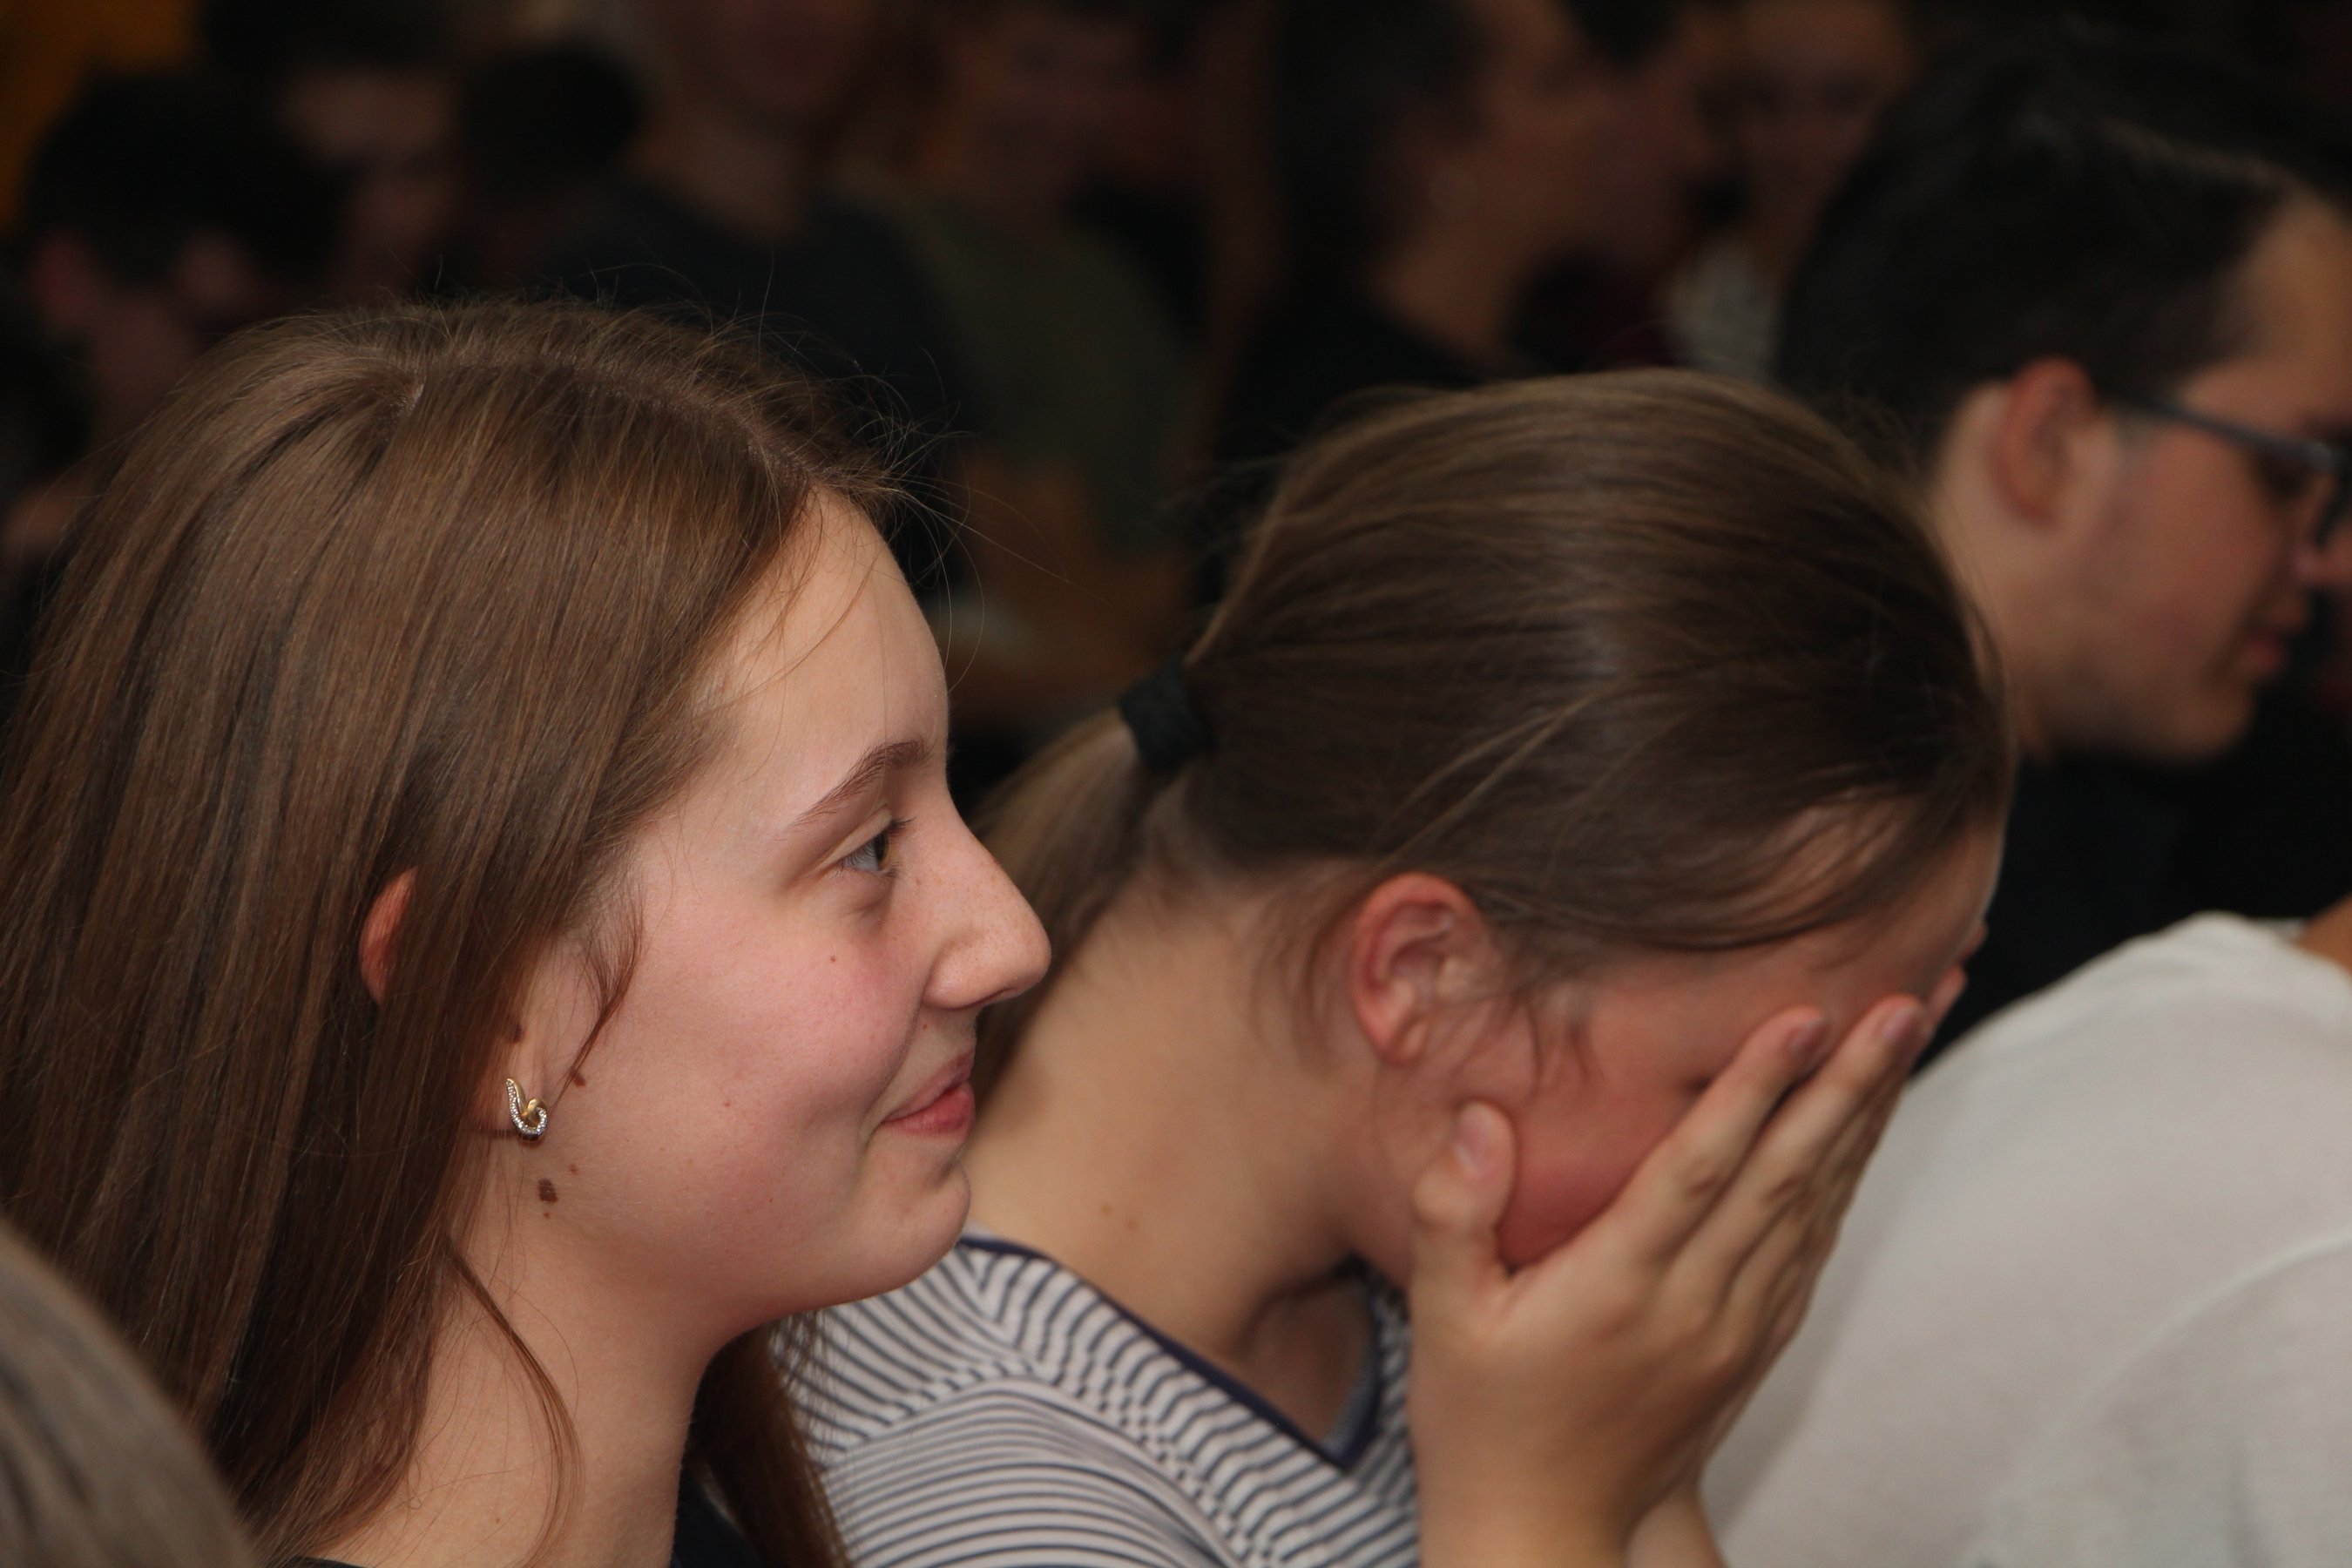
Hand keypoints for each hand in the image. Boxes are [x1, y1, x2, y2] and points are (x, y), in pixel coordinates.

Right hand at [1406, 986, 1942, 1567]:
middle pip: (1785, 1178)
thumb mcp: (1442, 1318)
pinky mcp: (1752, 1348)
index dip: (1756, 1089)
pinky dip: (1845, 1179)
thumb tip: (1481, 1116)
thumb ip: (1454, 1212)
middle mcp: (1694, 1309)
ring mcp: (1735, 1332)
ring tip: (1905, 1038)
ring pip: (1814, 1208)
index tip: (1805, 1013)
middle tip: (1903, 1003)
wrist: (1543, 1534)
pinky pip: (1812, 1248)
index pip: (1702, 1170)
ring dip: (1864, 1120)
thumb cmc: (1480, 1418)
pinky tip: (1864, 1129)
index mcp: (1618, 1290)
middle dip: (1848, 1085)